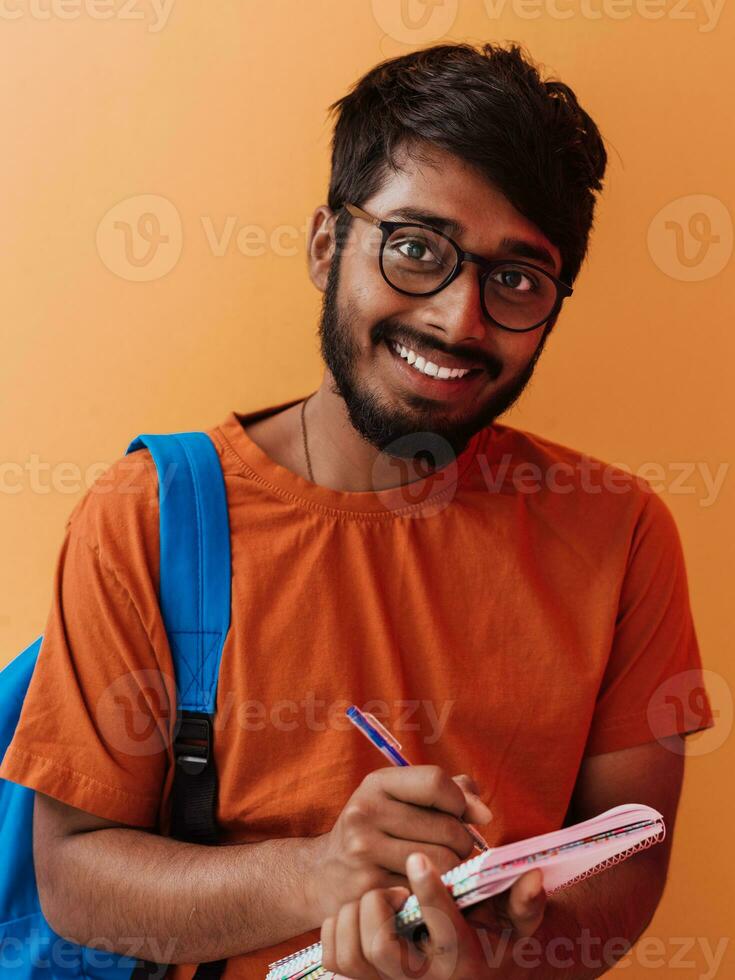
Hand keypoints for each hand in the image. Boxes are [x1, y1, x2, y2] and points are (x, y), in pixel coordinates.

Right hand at [305, 768, 491, 921]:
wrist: (322, 874)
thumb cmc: (375, 831)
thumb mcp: (398, 799)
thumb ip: (446, 792)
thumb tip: (483, 813)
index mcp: (376, 784)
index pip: (436, 782)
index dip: (461, 801)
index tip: (468, 816)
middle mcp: (366, 813)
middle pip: (447, 827)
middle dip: (461, 842)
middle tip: (450, 849)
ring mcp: (365, 853)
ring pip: (443, 863)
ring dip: (454, 870)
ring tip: (440, 868)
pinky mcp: (370, 890)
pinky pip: (427, 891)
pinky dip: (435, 892)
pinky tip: (423, 888)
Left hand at [320, 852, 546, 979]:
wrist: (474, 971)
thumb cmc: (496, 938)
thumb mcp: (516, 923)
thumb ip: (525, 902)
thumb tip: (533, 878)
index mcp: (463, 964)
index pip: (444, 933)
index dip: (429, 894)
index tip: (418, 860)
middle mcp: (423, 979)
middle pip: (382, 950)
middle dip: (381, 907)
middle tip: (395, 888)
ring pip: (355, 952)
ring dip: (359, 913)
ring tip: (380, 897)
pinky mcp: (363, 977)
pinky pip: (335, 955)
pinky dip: (340, 925)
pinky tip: (360, 908)